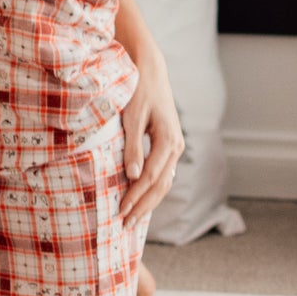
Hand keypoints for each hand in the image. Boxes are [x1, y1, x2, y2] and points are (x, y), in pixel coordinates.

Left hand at [118, 51, 184, 226]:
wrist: (151, 70)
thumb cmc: (139, 91)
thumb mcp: (132, 117)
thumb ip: (133, 148)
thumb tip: (132, 176)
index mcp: (168, 141)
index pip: (150, 178)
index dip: (135, 197)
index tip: (120, 211)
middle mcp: (176, 147)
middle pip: (161, 185)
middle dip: (143, 206)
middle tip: (125, 225)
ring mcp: (175, 147)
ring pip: (164, 182)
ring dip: (149, 201)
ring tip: (133, 218)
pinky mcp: (169, 145)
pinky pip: (163, 173)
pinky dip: (152, 189)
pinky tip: (141, 199)